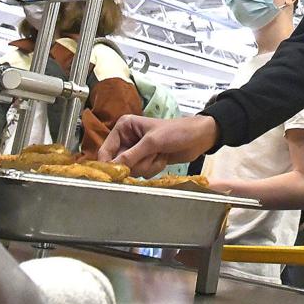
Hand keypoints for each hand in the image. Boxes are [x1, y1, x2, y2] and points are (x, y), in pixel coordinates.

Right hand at [99, 114, 218, 176]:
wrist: (198, 138)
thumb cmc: (176, 131)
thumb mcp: (152, 142)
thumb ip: (131, 156)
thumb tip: (113, 168)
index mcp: (123, 127)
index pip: (106, 150)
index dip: (108, 164)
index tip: (114, 175)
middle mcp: (127, 139)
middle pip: (118, 163)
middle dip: (136, 163)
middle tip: (151, 155)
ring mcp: (137, 151)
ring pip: (131, 170)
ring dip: (147, 165)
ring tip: (159, 154)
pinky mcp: (146, 160)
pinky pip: (142, 172)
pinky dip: (153, 168)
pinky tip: (163, 158)